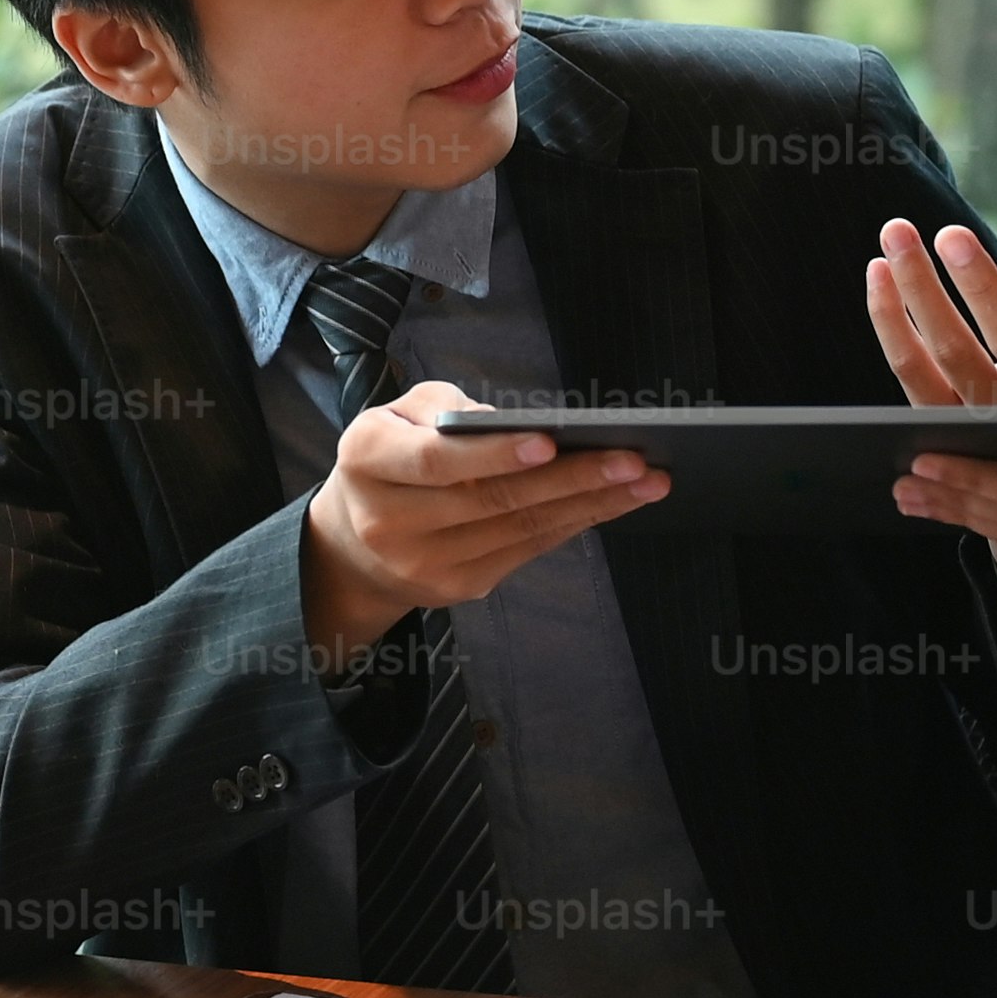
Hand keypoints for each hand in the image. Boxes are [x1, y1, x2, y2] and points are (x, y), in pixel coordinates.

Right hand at [301, 381, 670, 666]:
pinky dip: (573, 523)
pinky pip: (526, 551)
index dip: (494, 454)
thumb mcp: (397, 414)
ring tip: (645, 482)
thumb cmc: (388, 458)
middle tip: (634, 461)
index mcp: (367, 460)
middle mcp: (390, 519)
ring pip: (519, 530)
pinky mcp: (458, 588)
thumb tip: (521, 426)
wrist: (351, 547)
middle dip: (572, 479)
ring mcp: (425, 563)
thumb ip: (450, 409)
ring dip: (590, 505)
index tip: (550, 441)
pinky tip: (612, 503)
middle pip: (492, 500)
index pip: (436, 461)